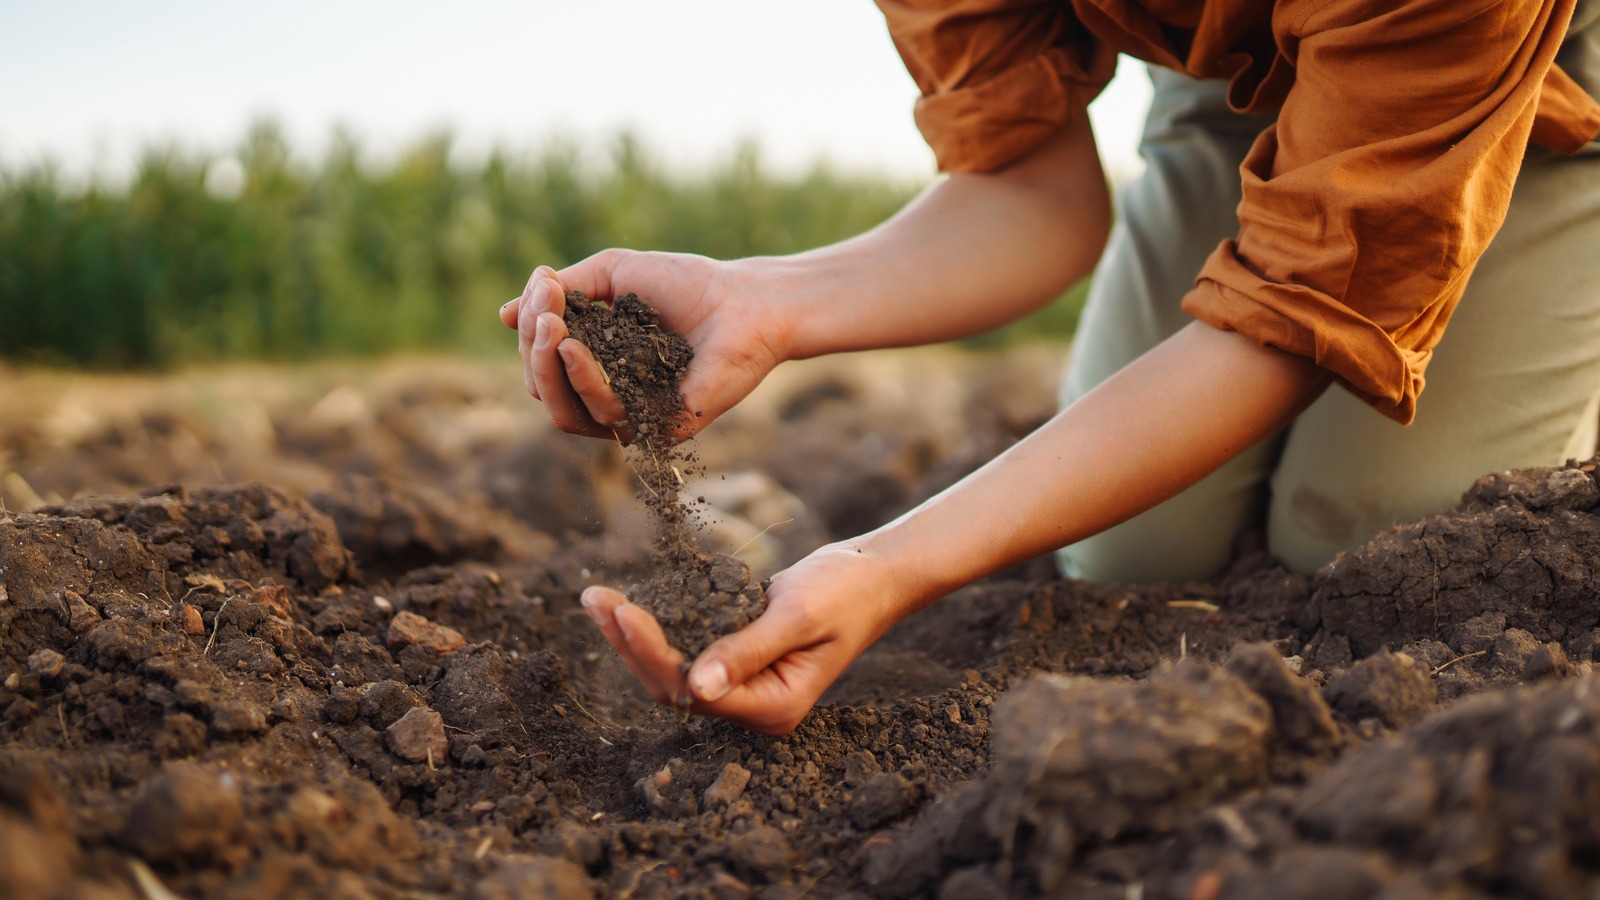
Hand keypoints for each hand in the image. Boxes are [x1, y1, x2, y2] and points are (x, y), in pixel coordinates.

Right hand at [498, 250, 792, 441]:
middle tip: (544, 312)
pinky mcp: (658, 430)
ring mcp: (633, 417)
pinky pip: (605, 416)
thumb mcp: (612, 273)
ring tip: (554, 327)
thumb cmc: (686, 283)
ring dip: (548, 368)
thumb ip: (561, 293)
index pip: (542, 362)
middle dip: (533, 349)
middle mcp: (609, 396)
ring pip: (564, 413)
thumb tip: (503, 315)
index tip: (543, 287)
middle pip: (544, 391)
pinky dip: (583, 381)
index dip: (531, 328)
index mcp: (595, 364)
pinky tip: (576, 348)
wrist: (745, 300)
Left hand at [576, 542, 909, 734]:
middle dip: (630, 644)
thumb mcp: (797, 615)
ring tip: (597, 600)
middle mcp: (754, 706)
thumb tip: (697, 686)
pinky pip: (687, 650)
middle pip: (674, 686)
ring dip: (633, 636)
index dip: (653, 653)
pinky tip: (625, 605)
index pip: (695, 690)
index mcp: (773, 708)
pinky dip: (656, 627)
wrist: (874, 573)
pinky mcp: (737, 660)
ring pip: (673, 670)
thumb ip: (748, 650)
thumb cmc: (845, 591)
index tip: (622, 612)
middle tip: (594, 599)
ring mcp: (745, 685)